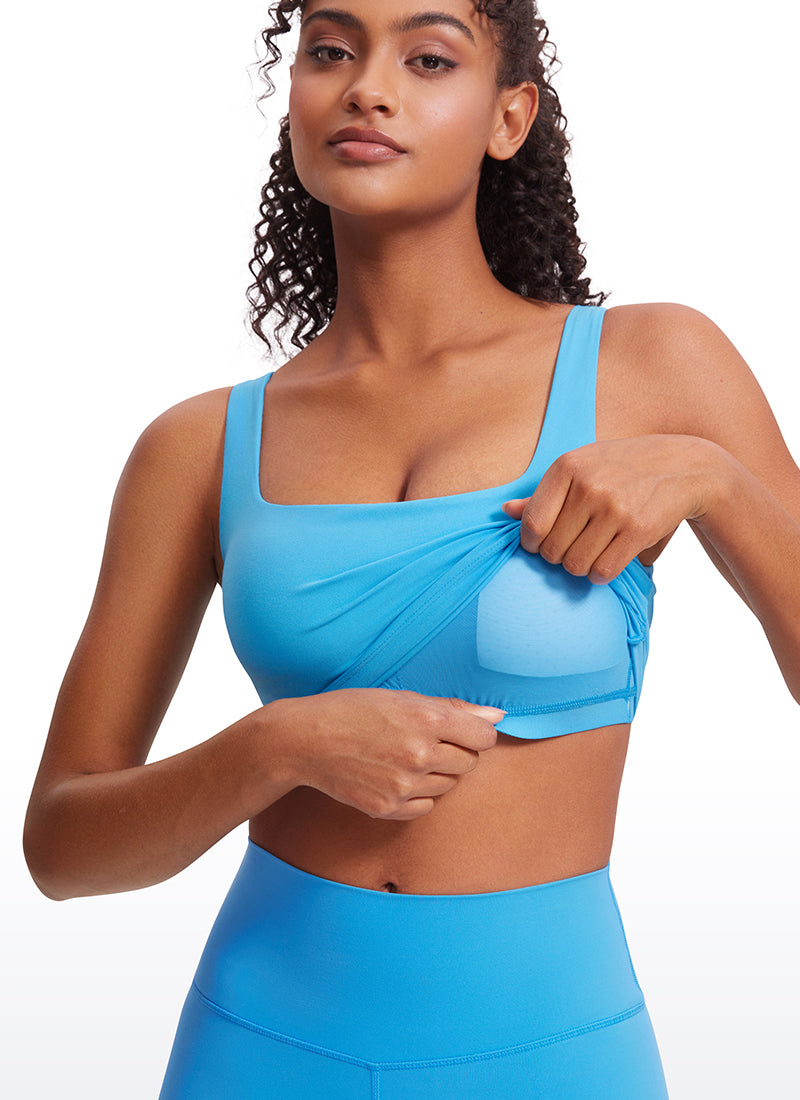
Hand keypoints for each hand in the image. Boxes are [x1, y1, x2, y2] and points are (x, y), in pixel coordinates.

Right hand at [269, 690, 503, 820]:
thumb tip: (496, 717)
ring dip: (436, 773)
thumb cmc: (353, 710)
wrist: (305, 740)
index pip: (484, 736)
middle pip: (470, 763)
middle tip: (426, 741)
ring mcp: (404, 785)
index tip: (462, 731)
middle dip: (456, 752)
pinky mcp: (389, 808)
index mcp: (426, 719)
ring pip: (449, 785)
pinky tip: (395, 776)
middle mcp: (419, 754)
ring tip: (404, 757)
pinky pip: (426, 806)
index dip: (476, 733)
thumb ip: (452, 709)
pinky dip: (418, 794)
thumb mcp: (401, 697)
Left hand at [503, 435, 722, 582]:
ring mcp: (614, 508)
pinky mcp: (638, 529)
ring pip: (576, 564)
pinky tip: (607, 562)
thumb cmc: (622, 468)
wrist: (684, 466)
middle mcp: (589, 486)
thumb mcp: (582, 467)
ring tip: (590, 554)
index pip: (532, 524)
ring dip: (580, 568)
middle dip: (558, 557)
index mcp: (568, 467)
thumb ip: (543, 493)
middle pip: (552, 550)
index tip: (540, 545)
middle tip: (572, 549)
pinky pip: (604, 571)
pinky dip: (601, 575)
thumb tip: (505, 512)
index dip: (531, 544)